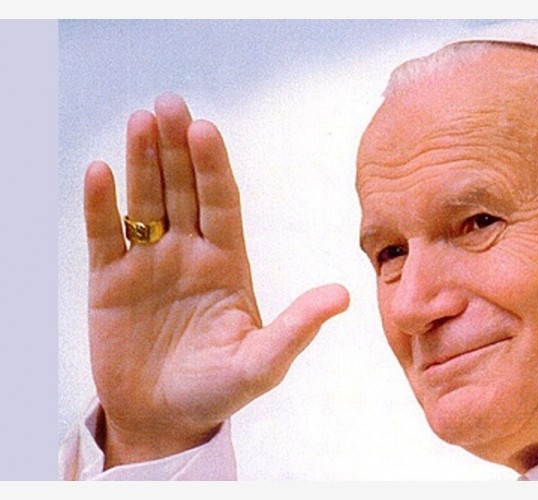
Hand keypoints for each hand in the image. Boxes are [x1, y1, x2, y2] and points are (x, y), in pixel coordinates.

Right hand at [83, 93, 349, 467]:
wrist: (165, 419)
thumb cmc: (219, 391)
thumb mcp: (262, 363)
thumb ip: (297, 328)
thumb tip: (343, 296)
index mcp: (228, 263)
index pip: (222, 203)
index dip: (213, 167)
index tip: (207, 129)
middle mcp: (190, 253)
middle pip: (182, 190)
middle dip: (176, 148)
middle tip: (169, 104)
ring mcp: (149, 264)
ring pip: (145, 202)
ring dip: (142, 162)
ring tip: (140, 121)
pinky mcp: (111, 282)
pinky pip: (105, 237)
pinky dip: (101, 206)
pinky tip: (101, 172)